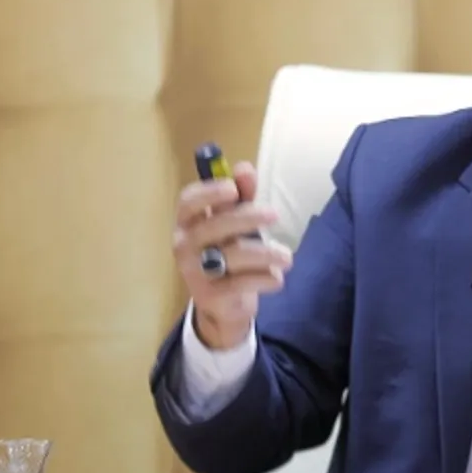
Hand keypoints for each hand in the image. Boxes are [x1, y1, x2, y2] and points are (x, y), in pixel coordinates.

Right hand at [171, 161, 292, 348]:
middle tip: (275, 215)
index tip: (234, 188)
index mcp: (187, 222)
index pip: (188, 202)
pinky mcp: (210, 295)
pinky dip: (264, 278)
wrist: (222, 305)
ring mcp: (193, 272)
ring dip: (266, 253)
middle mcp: (184, 245)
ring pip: (233, 255)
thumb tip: (244, 167)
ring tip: (287, 257)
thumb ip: (242, 196)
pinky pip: (240, 283)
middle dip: (248, 217)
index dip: (209, 192)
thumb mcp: (235, 223)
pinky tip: (278, 278)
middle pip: (215, 226)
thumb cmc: (229, 253)